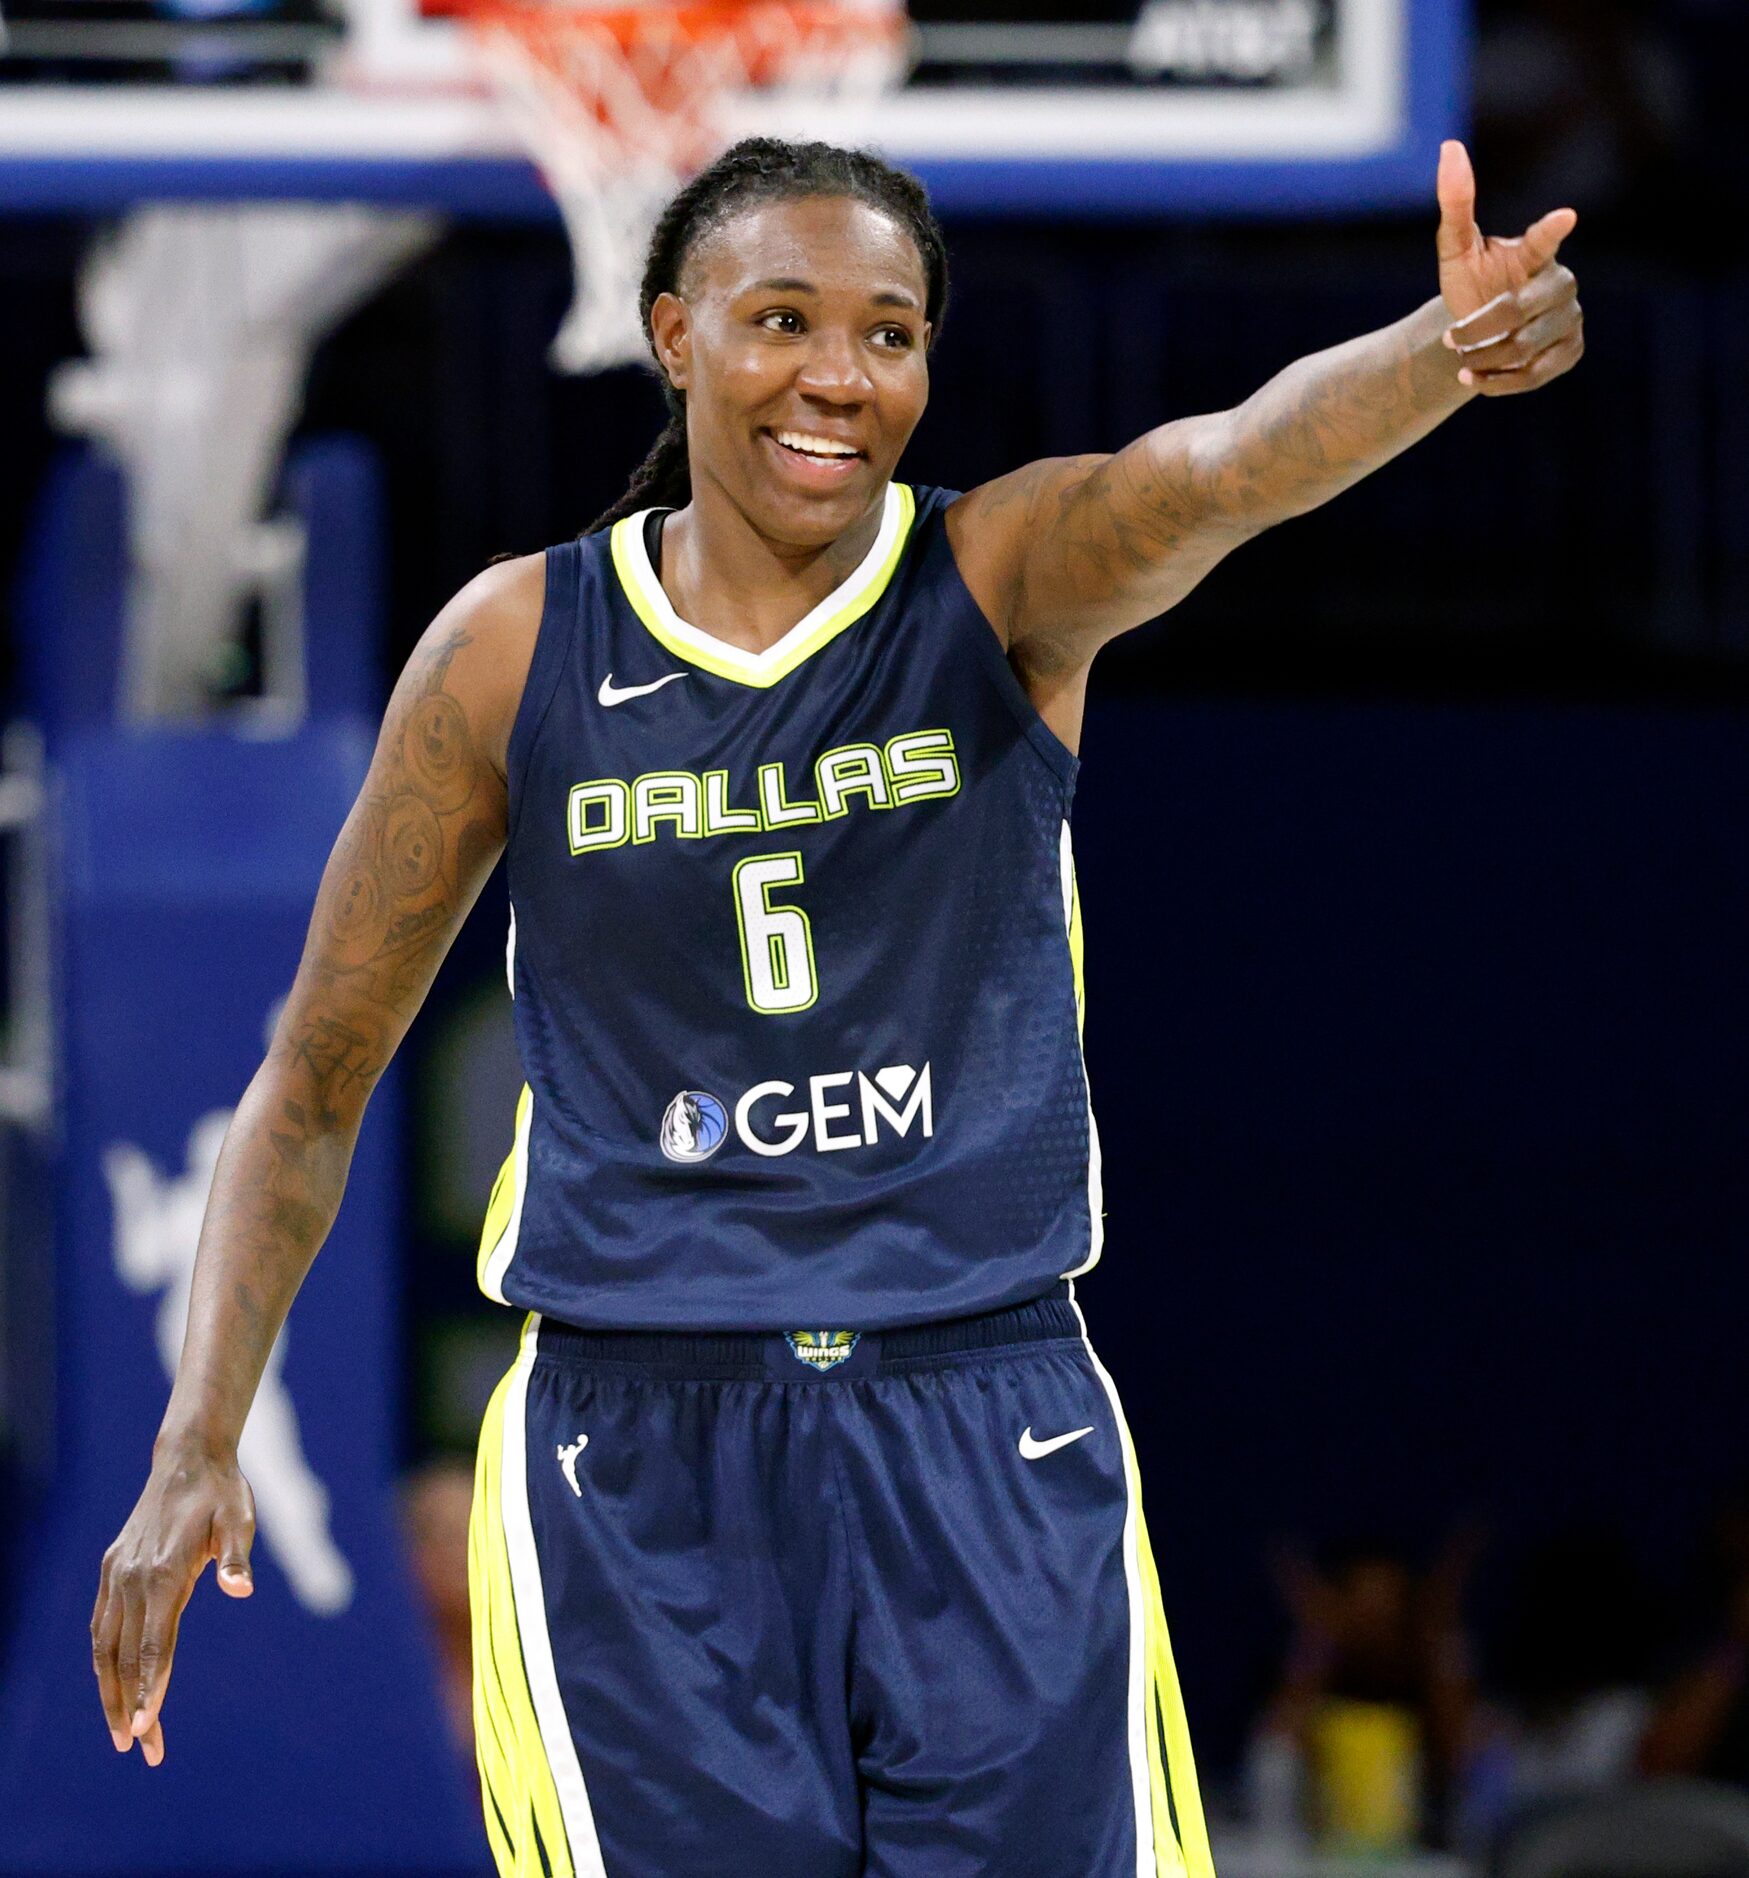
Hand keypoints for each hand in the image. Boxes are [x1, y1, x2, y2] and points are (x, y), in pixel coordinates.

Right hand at [92, 1444, 255, 1766]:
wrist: (188, 1459)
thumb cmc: (223, 1493)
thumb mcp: (241, 1517)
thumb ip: (238, 1556)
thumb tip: (242, 1589)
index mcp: (162, 1571)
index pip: (153, 1643)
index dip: (150, 1687)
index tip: (148, 1727)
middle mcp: (131, 1577)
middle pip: (126, 1656)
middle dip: (132, 1707)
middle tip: (144, 1751)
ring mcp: (116, 1575)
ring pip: (104, 1647)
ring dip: (111, 1692)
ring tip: (123, 1734)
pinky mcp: (112, 1570)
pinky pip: (100, 1626)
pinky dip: (103, 1661)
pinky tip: (112, 1686)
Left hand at [1435, 139, 1583, 396]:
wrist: (1476, 336)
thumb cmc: (1470, 285)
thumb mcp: (1455, 250)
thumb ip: (1455, 204)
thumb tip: (1449, 147)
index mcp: (1534, 253)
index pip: (1543, 240)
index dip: (1550, 230)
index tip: (1564, 216)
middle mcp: (1560, 282)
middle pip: (1520, 310)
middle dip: (1479, 328)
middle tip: (1452, 339)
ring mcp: (1571, 317)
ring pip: (1525, 346)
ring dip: (1482, 357)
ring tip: (1463, 359)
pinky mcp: (1571, 351)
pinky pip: (1535, 374)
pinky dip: (1498, 381)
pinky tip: (1475, 379)